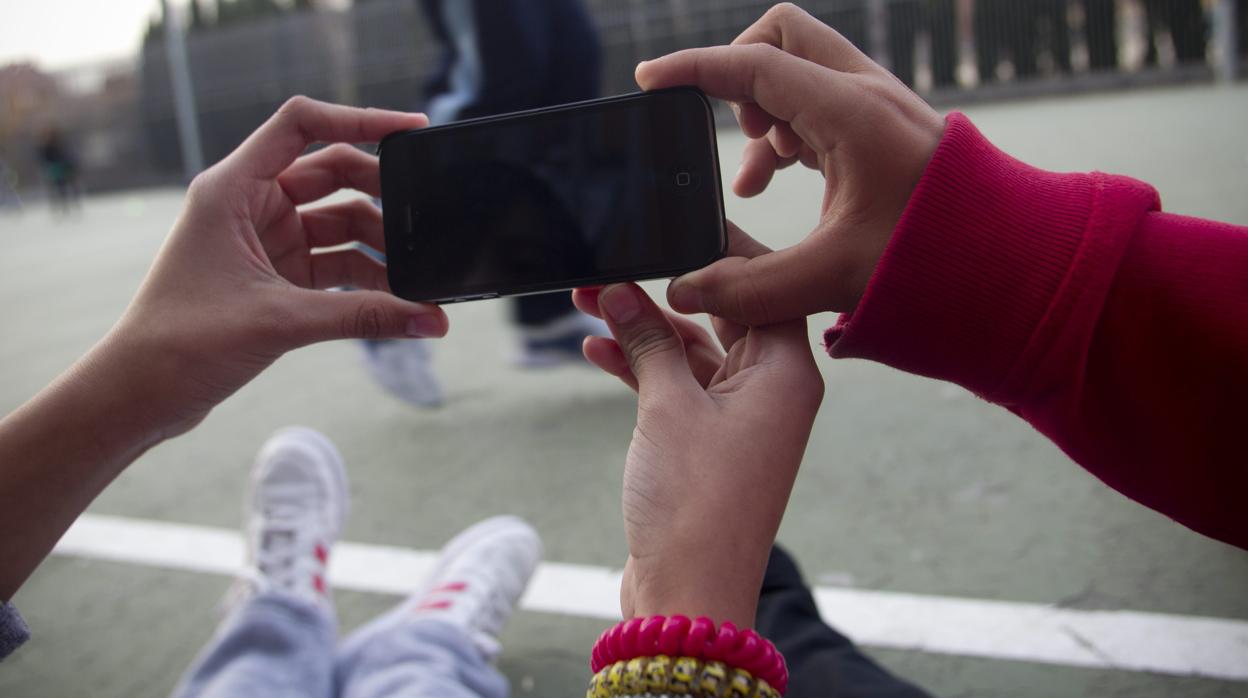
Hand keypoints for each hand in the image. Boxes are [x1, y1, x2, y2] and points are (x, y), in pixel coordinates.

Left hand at [106, 96, 447, 439]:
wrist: (142, 393)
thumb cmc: (182, 343)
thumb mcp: (281, 321)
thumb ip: (363, 316)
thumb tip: (430, 318)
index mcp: (233, 188)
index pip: (302, 125)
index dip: (359, 118)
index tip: (411, 130)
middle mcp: (250, 204)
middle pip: (332, 172)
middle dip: (381, 193)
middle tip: (424, 216)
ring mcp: (266, 239)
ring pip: (339, 222)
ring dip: (378, 245)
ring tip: (418, 273)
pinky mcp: (277, 276)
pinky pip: (335, 263)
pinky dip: (366, 278)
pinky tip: (398, 300)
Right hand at [573, 278, 822, 626]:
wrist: (690, 594)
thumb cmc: (696, 504)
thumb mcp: (668, 406)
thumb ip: (649, 341)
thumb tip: (622, 293)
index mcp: (785, 374)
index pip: (763, 289)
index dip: (722, 254)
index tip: (682, 223)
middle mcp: (771, 392)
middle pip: (722, 318)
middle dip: (663, 292)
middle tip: (613, 266)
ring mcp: (740, 420)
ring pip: (692, 354)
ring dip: (643, 331)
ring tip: (587, 300)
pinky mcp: (709, 444)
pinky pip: (677, 389)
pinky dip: (641, 370)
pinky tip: (597, 350)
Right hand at [636, 2, 945, 323]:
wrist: (1013, 261)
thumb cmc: (939, 260)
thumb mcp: (833, 276)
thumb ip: (752, 288)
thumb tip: (688, 288)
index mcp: (850, 113)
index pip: (752, 67)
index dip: (693, 70)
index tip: (651, 79)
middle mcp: (864, 93)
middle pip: (780, 37)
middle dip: (738, 76)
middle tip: (728, 130)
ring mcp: (876, 104)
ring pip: (798, 69)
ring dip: (764, 112)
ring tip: (754, 179)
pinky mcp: (880, 124)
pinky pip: (817, 99)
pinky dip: (788, 129)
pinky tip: (783, 178)